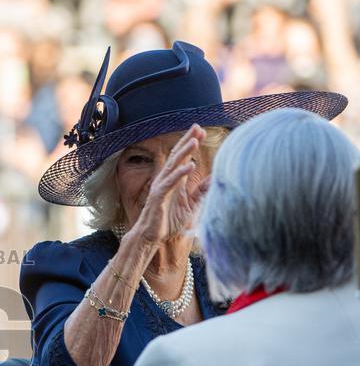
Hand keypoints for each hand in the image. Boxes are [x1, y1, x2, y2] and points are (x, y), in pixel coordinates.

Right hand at [132, 124, 209, 244]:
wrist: (151, 237)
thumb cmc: (167, 222)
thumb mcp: (190, 207)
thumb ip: (200, 193)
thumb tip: (214, 180)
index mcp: (174, 181)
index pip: (182, 158)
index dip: (190, 144)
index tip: (202, 132)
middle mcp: (166, 180)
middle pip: (177, 156)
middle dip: (187, 141)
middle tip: (198, 128)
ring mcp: (161, 188)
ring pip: (173, 166)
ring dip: (184, 153)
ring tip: (195, 141)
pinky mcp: (158, 197)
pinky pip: (170, 183)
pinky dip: (180, 174)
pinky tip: (191, 166)